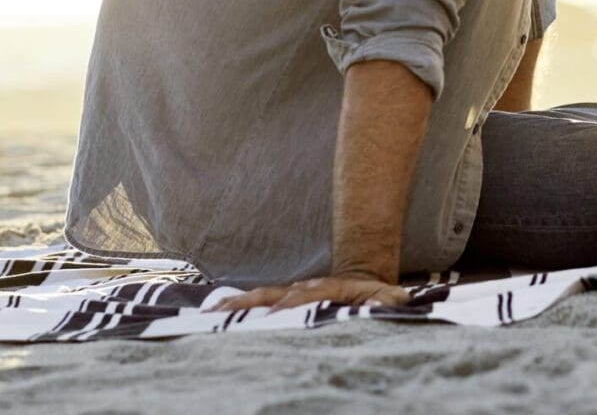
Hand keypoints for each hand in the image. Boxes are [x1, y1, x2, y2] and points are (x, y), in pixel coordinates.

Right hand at [212, 271, 410, 312]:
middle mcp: (304, 287)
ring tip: (208, 315)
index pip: (303, 296)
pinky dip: (236, 306)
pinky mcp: (285, 299)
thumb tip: (375, 305)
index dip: (288, 305)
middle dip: (247, 303)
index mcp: (327, 287)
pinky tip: (214, 314)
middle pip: (271, 294)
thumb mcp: (388, 297)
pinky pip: (258, 303)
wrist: (366, 279)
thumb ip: (384, 301)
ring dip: (234, 304)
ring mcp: (292, 291)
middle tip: (222, 314)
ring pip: (259, 296)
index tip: (272, 317)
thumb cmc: (377, 295)